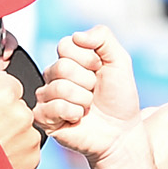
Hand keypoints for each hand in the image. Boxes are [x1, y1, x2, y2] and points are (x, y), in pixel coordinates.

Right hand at [0, 62, 40, 168]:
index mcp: (4, 93)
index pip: (11, 84)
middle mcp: (22, 113)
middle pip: (20, 107)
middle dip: (7, 114)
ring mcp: (30, 137)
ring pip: (25, 128)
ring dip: (14, 134)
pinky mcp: (34, 158)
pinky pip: (29, 150)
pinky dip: (18, 152)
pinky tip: (0, 155)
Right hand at [34, 26, 142, 161]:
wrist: (122, 132)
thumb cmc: (120, 99)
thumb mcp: (120, 61)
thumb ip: (103, 37)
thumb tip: (77, 36)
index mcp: (69, 59)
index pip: (65, 45)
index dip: (88, 59)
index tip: (100, 71)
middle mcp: (55, 76)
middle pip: (62, 67)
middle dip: (87, 81)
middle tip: (95, 93)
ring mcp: (48, 97)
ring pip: (58, 87)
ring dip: (83, 99)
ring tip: (89, 107)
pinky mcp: (45, 118)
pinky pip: (52, 107)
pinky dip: (73, 113)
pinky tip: (79, 118)